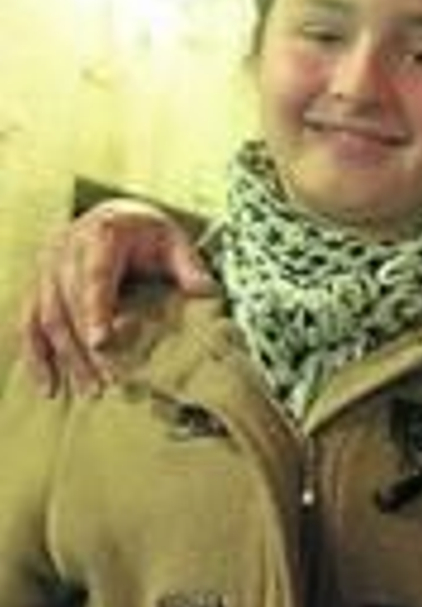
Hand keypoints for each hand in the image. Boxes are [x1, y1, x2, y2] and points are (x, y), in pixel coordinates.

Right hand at [20, 199, 214, 394]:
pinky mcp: (38, 288)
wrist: (113, 216)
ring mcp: (45, 270)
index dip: (96, 309)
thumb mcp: (174, 239)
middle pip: (68, 304)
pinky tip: (48, 385)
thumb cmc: (147, 232)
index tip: (102, 342)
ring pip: (47, 319)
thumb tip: (207, 291)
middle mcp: (64, 250)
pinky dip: (37, 356)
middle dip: (86, 345)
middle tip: (109, 381)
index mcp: (100, 235)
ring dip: (66, 357)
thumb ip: (189, 265)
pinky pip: (29, 325)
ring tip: (90, 390)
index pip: (94, 277)